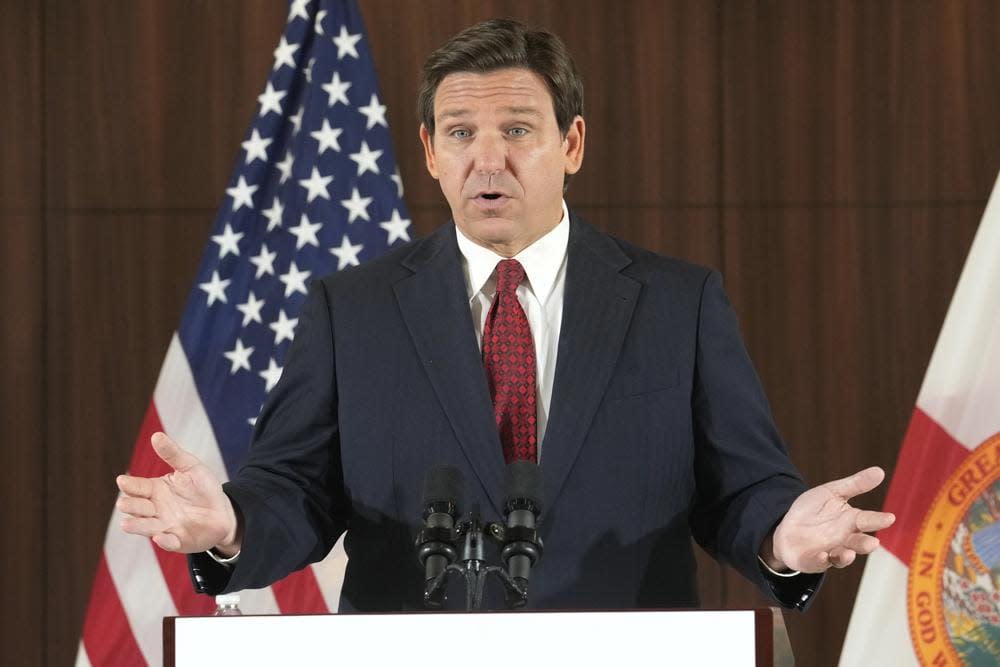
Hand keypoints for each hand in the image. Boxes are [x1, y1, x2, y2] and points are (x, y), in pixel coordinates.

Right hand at [116, 432, 241, 554]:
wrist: (222, 511)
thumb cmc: (203, 488)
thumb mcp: (190, 467)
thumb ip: (173, 454)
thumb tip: (156, 435)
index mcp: (155, 490)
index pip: (138, 487)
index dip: (130, 485)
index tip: (122, 480)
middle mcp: (155, 509)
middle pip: (137, 507)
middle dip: (130, 506)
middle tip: (124, 503)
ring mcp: (165, 526)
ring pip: (146, 527)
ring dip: (137, 526)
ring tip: (126, 524)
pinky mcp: (178, 540)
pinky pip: (169, 542)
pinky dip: (164, 541)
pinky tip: (160, 537)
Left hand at [762, 466, 894, 572]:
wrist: (787, 528)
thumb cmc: (813, 510)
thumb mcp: (831, 492)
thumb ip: (855, 484)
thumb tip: (880, 470)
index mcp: (851, 521)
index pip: (868, 520)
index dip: (878, 520)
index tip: (890, 518)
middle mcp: (845, 539)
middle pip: (859, 543)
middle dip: (865, 544)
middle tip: (873, 543)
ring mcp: (830, 552)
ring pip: (842, 557)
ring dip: (845, 556)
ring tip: (848, 553)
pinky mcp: (813, 560)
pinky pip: (819, 562)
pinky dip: (821, 560)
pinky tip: (823, 555)